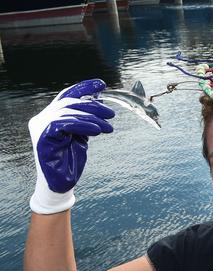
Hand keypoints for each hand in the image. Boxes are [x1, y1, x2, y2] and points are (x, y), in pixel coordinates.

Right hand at [28, 79, 114, 213]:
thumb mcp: (82, 136)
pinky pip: (64, 124)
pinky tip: (97, 130)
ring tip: (108, 127)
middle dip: (93, 105)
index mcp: (51, 116)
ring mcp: (41, 127)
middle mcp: (43, 118)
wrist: (60, 184)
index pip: (67, 95)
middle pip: (69, 102)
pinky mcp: (43, 137)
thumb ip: (86, 119)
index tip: (102, 84)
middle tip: (112, 114)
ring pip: (68, 111)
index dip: (84, 88)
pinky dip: (83, 125)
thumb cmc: (70, 161)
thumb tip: (99, 101)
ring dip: (92, 117)